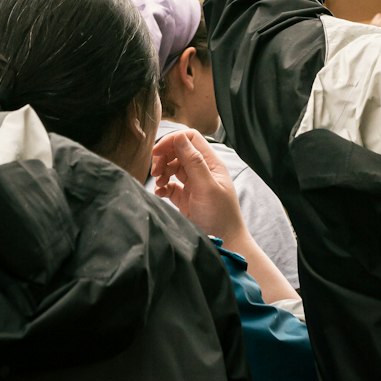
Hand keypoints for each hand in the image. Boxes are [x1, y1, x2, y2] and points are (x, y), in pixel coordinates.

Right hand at [151, 127, 245, 247]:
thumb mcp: (207, 187)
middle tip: (155, 171)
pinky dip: (163, 186)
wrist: (224, 244)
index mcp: (210, 163)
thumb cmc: (220, 216)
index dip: (172, 140)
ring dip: (162, 171)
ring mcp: (193, 184)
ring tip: (159, 183)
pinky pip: (170, 185)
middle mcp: (202, 170)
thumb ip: (194, 162)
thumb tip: (179, 136)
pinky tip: (160, 193)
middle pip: (179, 151)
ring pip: (173, 167)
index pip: (190, 138)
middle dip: (164, 157)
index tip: (157, 152)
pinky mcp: (185, 198)